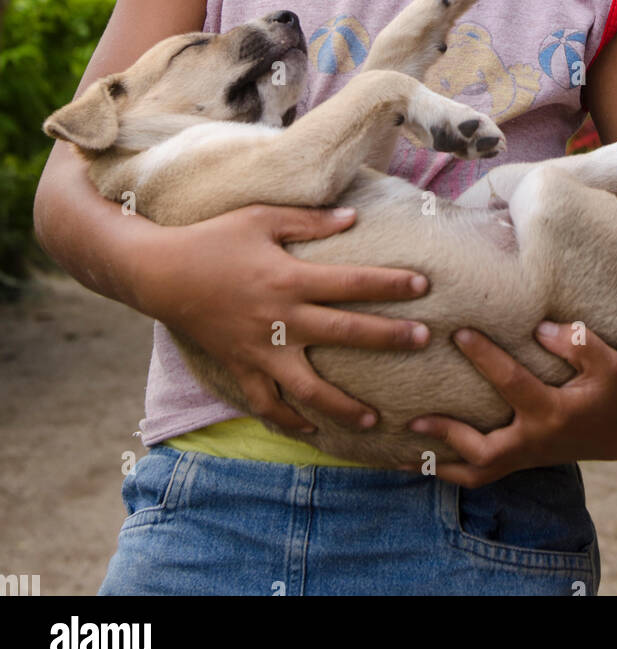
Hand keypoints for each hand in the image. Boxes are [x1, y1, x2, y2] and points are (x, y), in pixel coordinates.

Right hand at [134, 203, 429, 435]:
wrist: (160, 273)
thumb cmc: (214, 238)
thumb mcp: (262, 218)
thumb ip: (309, 221)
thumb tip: (353, 217)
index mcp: (288, 278)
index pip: (351, 283)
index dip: (389, 284)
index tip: (424, 286)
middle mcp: (279, 318)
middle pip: (344, 333)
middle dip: (388, 338)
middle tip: (423, 341)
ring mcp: (259, 349)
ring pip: (307, 388)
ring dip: (342, 405)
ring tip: (373, 419)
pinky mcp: (240, 366)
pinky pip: (266, 403)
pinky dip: (288, 421)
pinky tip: (311, 430)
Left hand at [402, 322, 616, 486]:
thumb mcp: (610, 362)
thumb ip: (577, 343)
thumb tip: (539, 328)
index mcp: (553, 413)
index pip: (512, 385)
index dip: (485, 357)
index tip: (457, 333)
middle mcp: (534, 441)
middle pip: (483, 452)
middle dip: (446, 435)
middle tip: (412, 419)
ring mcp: (526, 455)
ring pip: (477, 474)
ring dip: (440, 465)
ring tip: (401, 455)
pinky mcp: (522, 458)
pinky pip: (481, 473)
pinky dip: (450, 470)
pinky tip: (421, 459)